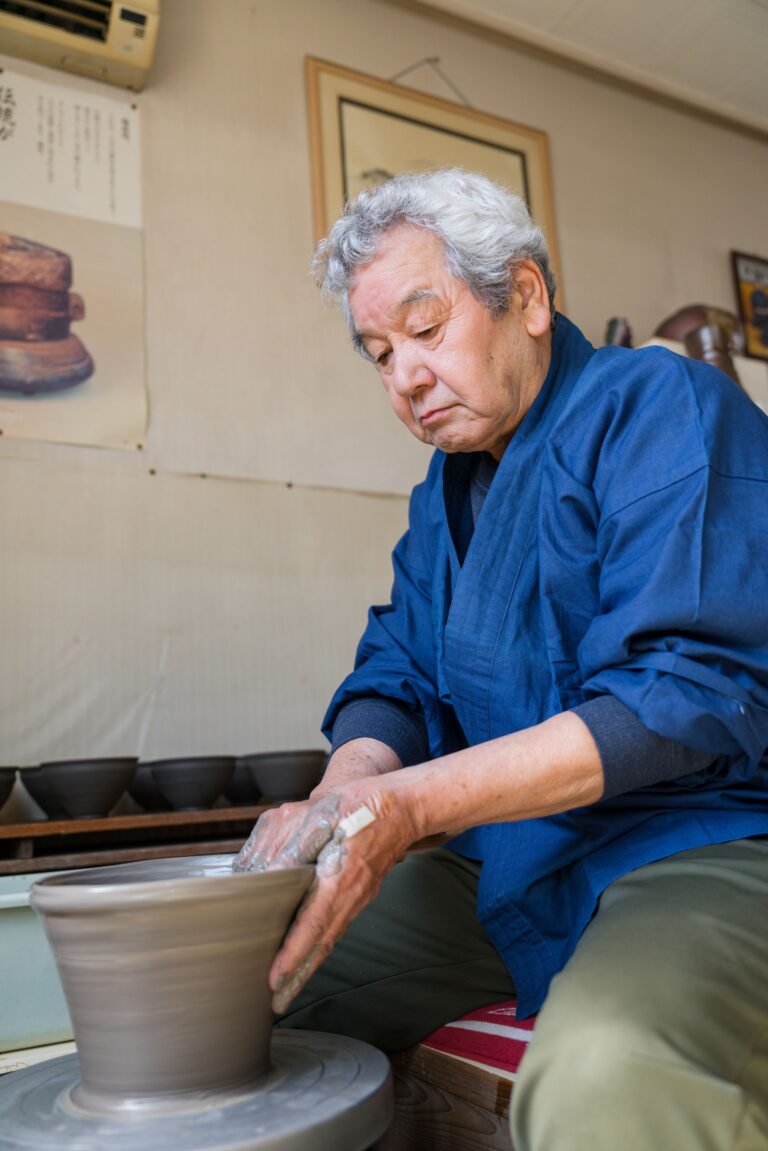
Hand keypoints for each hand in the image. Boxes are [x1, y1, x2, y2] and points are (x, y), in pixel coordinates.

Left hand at [235, 781, 419, 1013]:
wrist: (403, 805)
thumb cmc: (362, 805)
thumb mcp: (321, 815)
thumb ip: (293, 845)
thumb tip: (268, 873)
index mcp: (339, 878)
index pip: (312, 926)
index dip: (292, 955)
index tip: (273, 980)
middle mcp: (351, 896)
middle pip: (321, 946)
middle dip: (298, 977)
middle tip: (276, 1005)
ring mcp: (359, 898)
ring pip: (329, 940)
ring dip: (308, 967)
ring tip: (287, 989)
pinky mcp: (361, 893)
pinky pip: (337, 928)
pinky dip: (319, 947)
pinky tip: (309, 952)